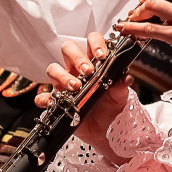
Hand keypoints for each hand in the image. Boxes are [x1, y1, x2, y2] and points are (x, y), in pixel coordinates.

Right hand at [41, 32, 131, 159]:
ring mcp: (64, 83)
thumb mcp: (120, 96)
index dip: (95, 43)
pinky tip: (50, 101)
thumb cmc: (111, 107)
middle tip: (87, 71)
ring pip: (54, 68)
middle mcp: (77, 69)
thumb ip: (121, 86)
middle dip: (77, 58)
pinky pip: (44, 96)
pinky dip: (45, 98)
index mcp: (94, 62)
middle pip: (68, 49)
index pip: (91, 41)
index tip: (101, 55)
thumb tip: (126, 78)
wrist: (104, 129)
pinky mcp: (56, 100)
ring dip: (63, 75)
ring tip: (75, 86)